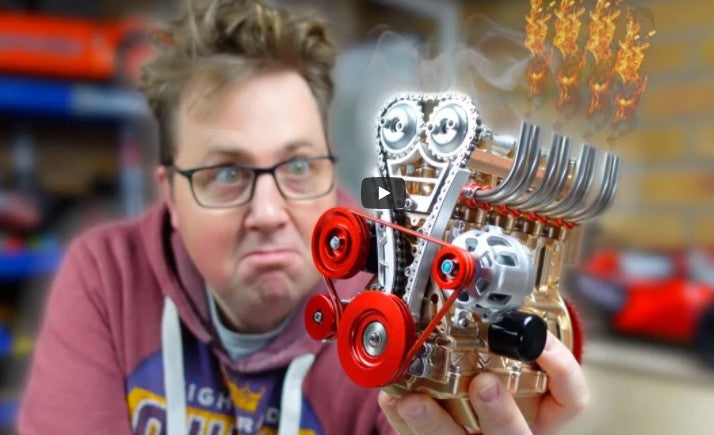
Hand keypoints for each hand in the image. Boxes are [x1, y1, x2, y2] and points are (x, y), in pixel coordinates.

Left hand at [378, 332, 589, 433]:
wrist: (476, 415)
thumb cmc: (502, 382)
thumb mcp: (519, 363)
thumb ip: (517, 340)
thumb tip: (510, 309)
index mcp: (539, 412)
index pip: (569, 400)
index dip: (561, 372)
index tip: (541, 343)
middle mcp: (512, 432)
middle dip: (500, 414)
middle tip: (484, 385)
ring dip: (434, 423)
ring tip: (412, 401)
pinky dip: (402, 421)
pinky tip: (391, 399)